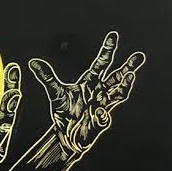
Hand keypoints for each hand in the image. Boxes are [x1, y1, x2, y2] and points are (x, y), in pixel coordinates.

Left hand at [28, 31, 144, 157]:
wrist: (66, 134)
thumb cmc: (64, 111)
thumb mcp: (55, 92)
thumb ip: (46, 77)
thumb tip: (33, 61)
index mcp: (89, 83)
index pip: (100, 64)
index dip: (107, 50)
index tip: (113, 36)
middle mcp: (99, 92)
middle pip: (116, 77)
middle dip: (127, 67)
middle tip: (139, 56)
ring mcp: (102, 106)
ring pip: (119, 94)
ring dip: (125, 85)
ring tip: (130, 76)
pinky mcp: (100, 122)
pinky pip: (104, 117)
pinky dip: (102, 114)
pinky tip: (99, 112)